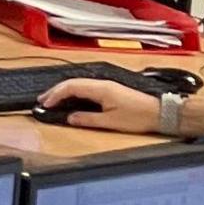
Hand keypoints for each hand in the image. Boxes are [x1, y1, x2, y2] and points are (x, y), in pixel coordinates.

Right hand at [34, 79, 164, 134]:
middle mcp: (102, 84)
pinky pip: (86, 88)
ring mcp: (107, 86)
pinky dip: (74, 93)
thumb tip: (70, 117)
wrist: (160, 112)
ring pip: (79, 84)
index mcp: (101, 89)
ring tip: (52, 100)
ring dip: (64, 91)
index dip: (55, 95)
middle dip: (55, 91)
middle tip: (42, 101)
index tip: (45, 104)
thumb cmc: (138, 117)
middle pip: (73, 83)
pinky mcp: (111, 90)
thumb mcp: (110, 122)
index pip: (71, 87)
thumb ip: (87, 119)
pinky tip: (70, 99)